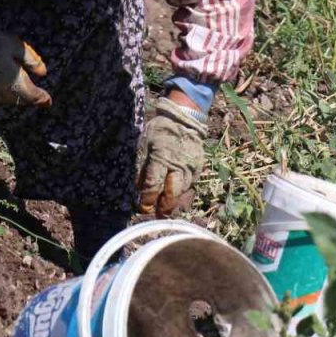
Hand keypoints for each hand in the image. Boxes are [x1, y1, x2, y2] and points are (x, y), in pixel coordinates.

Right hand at [0, 19, 51, 107]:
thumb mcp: (18, 47)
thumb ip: (32, 61)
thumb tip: (43, 73)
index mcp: (16, 82)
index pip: (32, 95)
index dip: (42, 99)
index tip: (48, 101)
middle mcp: (3, 91)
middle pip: (20, 100)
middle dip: (30, 99)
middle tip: (38, 98)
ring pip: (8, 101)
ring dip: (17, 99)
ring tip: (23, 95)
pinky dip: (4, 97)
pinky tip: (5, 92)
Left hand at [136, 95, 206, 215]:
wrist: (185, 120)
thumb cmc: (160, 132)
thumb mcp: (145, 144)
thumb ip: (141, 167)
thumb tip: (138, 188)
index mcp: (161, 158)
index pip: (153, 184)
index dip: (147, 198)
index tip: (143, 206)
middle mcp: (178, 165)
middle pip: (172, 193)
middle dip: (164, 207)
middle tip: (157, 216)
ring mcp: (190, 168)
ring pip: (182, 192)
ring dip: (173, 204)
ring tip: (165, 213)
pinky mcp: (198, 169)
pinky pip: (191, 187)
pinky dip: (183, 197)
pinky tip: (177, 202)